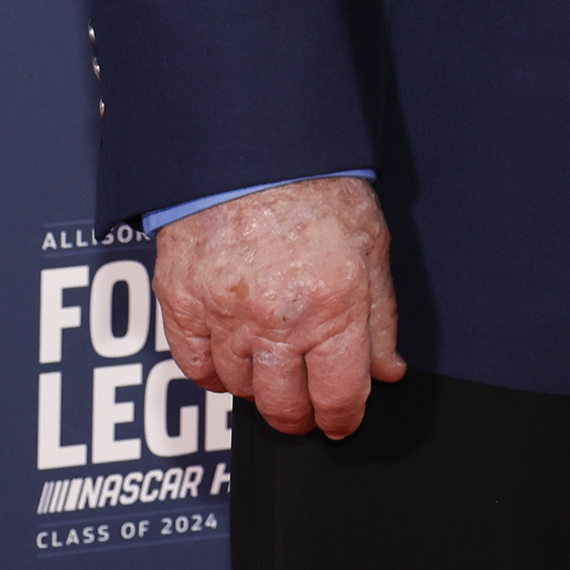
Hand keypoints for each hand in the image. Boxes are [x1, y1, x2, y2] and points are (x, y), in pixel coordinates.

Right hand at [151, 175, 407, 439]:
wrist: (253, 146)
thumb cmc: (319, 189)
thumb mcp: (372, 246)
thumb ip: (380, 319)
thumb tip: (387, 373)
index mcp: (333, 306)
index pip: (339, 395)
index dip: (342, 419)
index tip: (340, 423)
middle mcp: (278, 320)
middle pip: (284, 405)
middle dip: (300, 416)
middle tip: (304, 411)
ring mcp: (225, 314)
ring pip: (240, 389)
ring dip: (258, 390)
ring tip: (271, 371)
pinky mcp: (183, 301)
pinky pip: (195, 366)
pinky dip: (212, 373)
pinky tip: (229, 362)